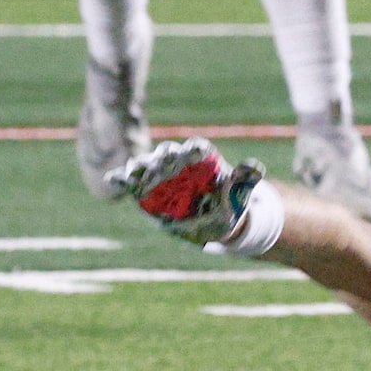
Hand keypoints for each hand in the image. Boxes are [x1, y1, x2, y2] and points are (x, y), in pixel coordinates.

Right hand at [108, 137, 261, 243]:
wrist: (214, 222)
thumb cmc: (229, 202)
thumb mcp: (239, 193)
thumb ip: (244, 179)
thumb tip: (256, 167)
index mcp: (202, 159)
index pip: (196, 148)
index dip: (193, 149)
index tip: (192, 151)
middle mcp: (179, 163)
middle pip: (168, 153)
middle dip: (164, 156)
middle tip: (162, 162)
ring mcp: (160, 176)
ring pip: (147, 165)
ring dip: (140, 166)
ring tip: (134, 172)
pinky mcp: (146, 190)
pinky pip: (130, 183)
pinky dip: (121, 180)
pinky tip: (114, 180)